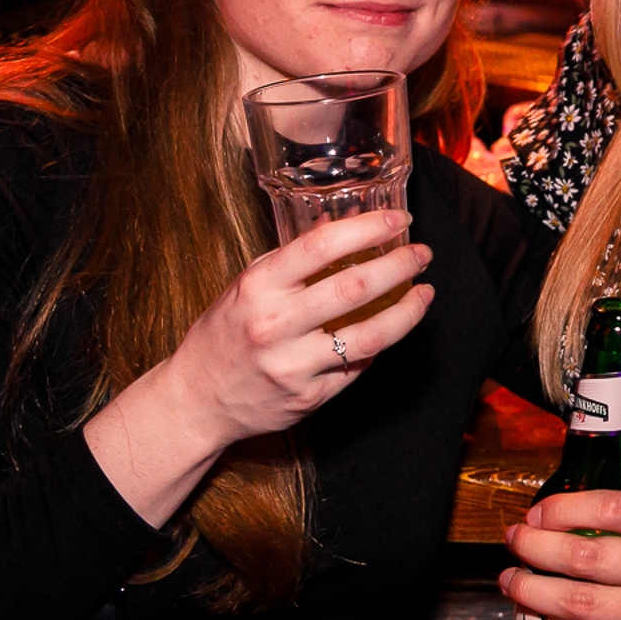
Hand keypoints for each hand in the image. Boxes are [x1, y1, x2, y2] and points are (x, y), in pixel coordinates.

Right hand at [164, 208, 433, 446]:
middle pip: (354, 289)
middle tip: (421, 253)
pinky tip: (391, 328)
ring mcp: (293, 365)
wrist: (196, 400)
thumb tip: (337, 222)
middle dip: (399, 266)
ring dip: (406, 312)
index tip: (396, 219)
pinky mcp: (309, 397)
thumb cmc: (224, 334)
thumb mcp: (246, 286)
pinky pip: (356, 366)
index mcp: (258, 287)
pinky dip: (379, 345)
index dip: (366, 228)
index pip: (320, 247)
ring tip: (424, 293)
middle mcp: (275, 325)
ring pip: (368, 336)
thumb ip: (291, 258)